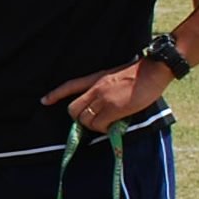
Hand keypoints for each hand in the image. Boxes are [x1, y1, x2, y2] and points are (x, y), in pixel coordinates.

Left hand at [44, 58, 172, 133]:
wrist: (154, 69)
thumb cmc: (140, 73)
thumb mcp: (116, 76)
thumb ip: (105, 89)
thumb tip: (104, 107)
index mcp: (96, 78)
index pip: (70, 85)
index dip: (55, 94)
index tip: (44, 101)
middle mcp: (95, 89)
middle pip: (73, 109)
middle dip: (79, 119)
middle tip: (93, 121)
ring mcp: (103, 99)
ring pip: (85, 120)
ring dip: (93, 126)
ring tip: (107, 124)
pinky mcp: (114, 108)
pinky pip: (100, 125)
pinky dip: (104, 129)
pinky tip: (113, 126)